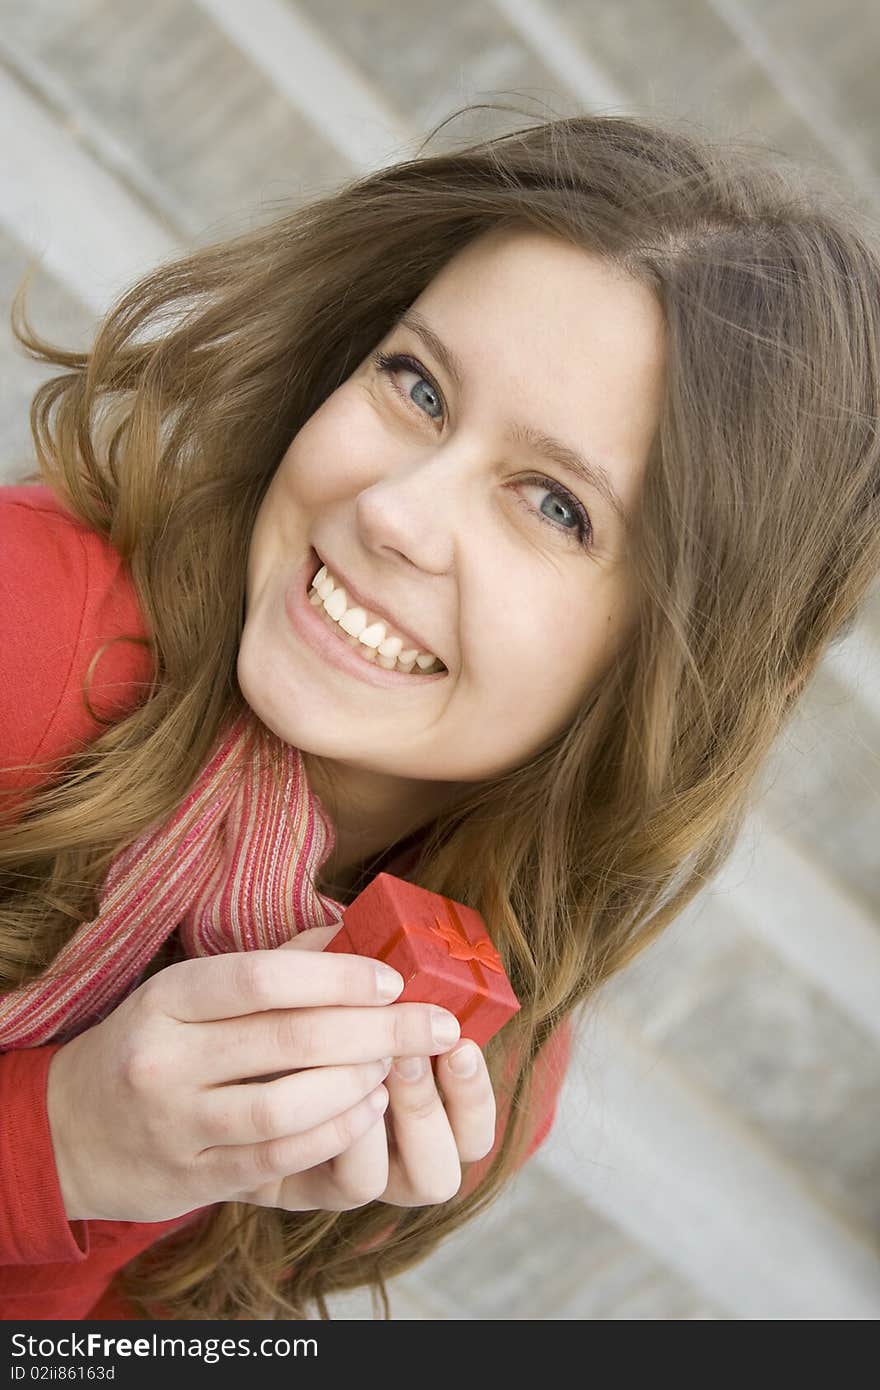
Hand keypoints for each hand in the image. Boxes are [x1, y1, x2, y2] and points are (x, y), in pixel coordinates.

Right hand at [45, 923, 463, 1222]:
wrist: (69, 1130)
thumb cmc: (154, 1042)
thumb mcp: (189, 992)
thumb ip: (272, 966)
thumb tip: (355, 935)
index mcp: (168, 999)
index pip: (260, 978)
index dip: (335, 976)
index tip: (393, 979)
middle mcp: (166, 1060)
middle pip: (288, 1039)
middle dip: (378, 1031)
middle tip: (436, 1025)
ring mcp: (176, 1125)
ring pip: (286, 1105)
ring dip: (357, 1084)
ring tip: (397, 1068)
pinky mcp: (191, 1178)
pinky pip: (278, 1157)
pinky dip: (334, 1132)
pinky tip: (369, 1110)